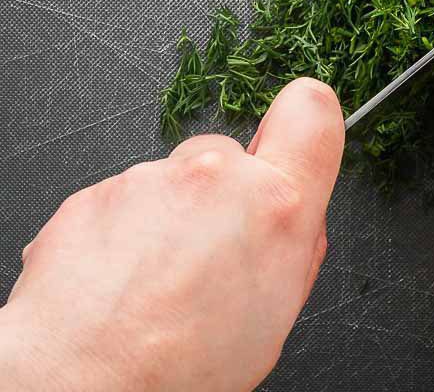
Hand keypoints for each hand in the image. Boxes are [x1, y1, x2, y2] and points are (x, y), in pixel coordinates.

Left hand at [0, 77, 343, 391]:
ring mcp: (151, 178)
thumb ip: (292, 244)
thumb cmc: (181, 369)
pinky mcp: (97, 190)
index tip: (297, 138)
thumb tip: (292, 216)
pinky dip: (125, 233)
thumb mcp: (276, 315)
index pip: (312, 112)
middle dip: (224, 194)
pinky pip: (125, 200)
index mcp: (276, 207)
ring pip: (174, 181)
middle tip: (205, 257)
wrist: (79, 385)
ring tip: (153, 284)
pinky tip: (117, 285)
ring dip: (171, 217)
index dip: (309, 119)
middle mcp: (216, 176)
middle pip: (232, 156)